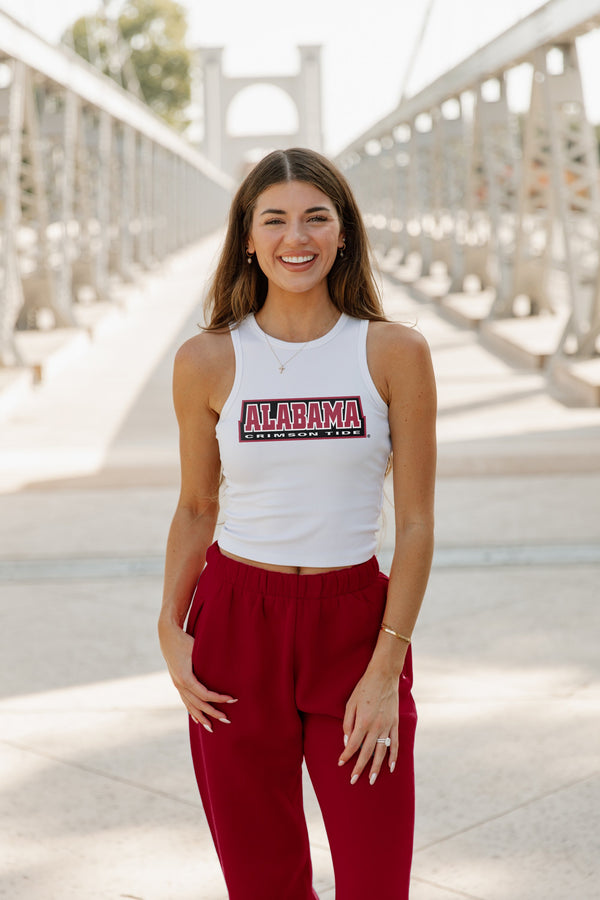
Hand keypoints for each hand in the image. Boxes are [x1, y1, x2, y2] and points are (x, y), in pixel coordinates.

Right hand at [158, 619, 236, 731]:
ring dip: (201, 717)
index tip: (232, 699)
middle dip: (213, 713)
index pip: (205, 694)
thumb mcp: (197, 648)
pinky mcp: (177, 682)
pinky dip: (191, 711)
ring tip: (211, 728)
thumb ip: (208, 658)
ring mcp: (177, 685)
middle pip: (198, 704)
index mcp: (185, 678)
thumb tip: (227, 663)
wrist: (167, 636)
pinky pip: (185, 701)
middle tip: (227, 719)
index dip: (218, 699)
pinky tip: (196, 720)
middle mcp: (180, 684)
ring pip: (190, 706)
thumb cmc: (185, 640)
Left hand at [337, 666, 399, 783]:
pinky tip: (391, 768)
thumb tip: (347, 740)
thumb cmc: (364, 688)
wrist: (383, 676)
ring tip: (371, 780)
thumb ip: (347, 723)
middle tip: (353, 781)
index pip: (353, 745)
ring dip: (376, 768)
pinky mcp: (395, 724)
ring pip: (382, 752)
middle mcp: (376, 727)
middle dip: (359, 768)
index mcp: (363, 722)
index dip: (346, 756)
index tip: (340, 764)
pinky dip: (394, 757)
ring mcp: (387, 727)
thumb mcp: (350, 703)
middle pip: (366, 753)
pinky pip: (395, 744)